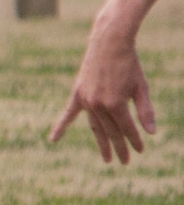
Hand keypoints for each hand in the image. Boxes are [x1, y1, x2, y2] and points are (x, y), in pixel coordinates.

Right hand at [50, 24, 155, 163]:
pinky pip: (68, 114)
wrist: (109, 43)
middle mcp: (98, 105)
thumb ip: (145, 111)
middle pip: (111, 132)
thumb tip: (151, 133)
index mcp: (116, 104)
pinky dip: (60, 127)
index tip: (140, 151)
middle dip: (120, 147)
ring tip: (107, 157)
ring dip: (102, 143)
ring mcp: (86, 100)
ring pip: (95, 126)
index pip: (127, 128)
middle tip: (125, 161)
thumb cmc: (130, 64)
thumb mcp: (141, 87)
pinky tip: (53, 140)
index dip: (135, 140)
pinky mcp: (77, 94)